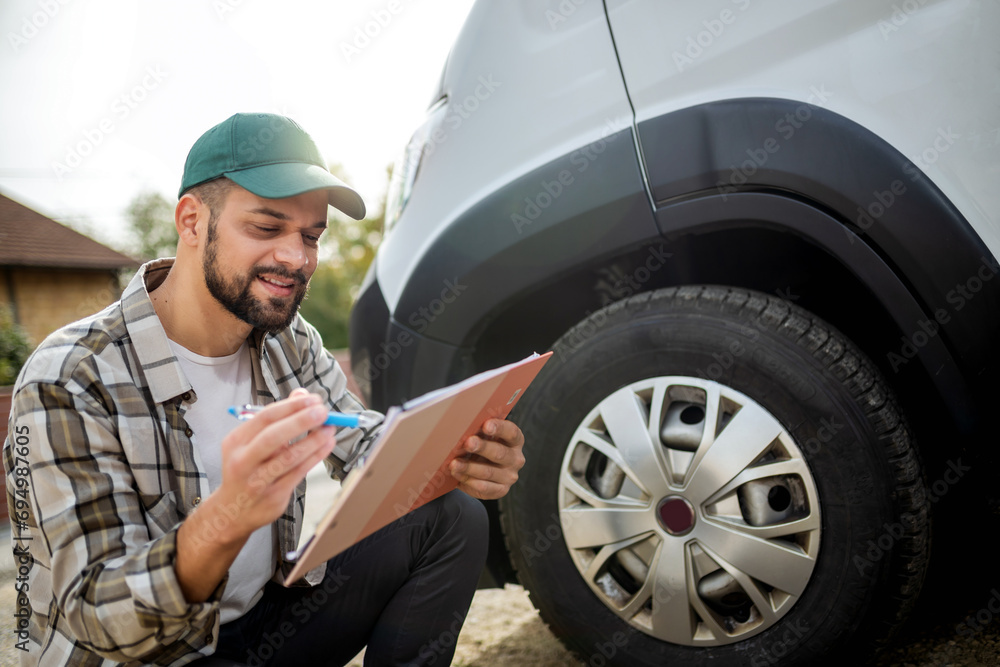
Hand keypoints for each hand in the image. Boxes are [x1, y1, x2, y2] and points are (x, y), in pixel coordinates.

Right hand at [210, 388, 336, 544]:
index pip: (264, 418)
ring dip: (313, 440)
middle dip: (301, 421)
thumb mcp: (252, 442)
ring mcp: (258, 481)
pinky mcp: (274, 496)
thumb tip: (302, 394)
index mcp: (236, 442)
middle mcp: (243, 461)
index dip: (291, 406)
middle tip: (323, 411)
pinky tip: (327, 445)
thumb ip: (278, 418)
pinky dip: (316, 456)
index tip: (312, 399)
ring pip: (289, 457)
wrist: (232, 511)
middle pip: (273, 437)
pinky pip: (299, 473)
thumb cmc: (247, 469)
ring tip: (330, 428)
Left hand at [450, 418, 525, 499]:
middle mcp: (515, 458)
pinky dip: (468, 480)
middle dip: (482, 447)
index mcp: (515, 440)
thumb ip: (478, 431)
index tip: (486, 425)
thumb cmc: (481, 448)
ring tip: (454, 463)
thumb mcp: (483, 437)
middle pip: (499, 452)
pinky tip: (457, 474)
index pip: (511, 432)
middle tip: (468, 443)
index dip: (499, 428)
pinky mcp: (501, 490)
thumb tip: (460, 426)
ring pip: (488, 472)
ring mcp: (509, 476)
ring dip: (470, 467)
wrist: (479, 472)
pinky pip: (484, 487)